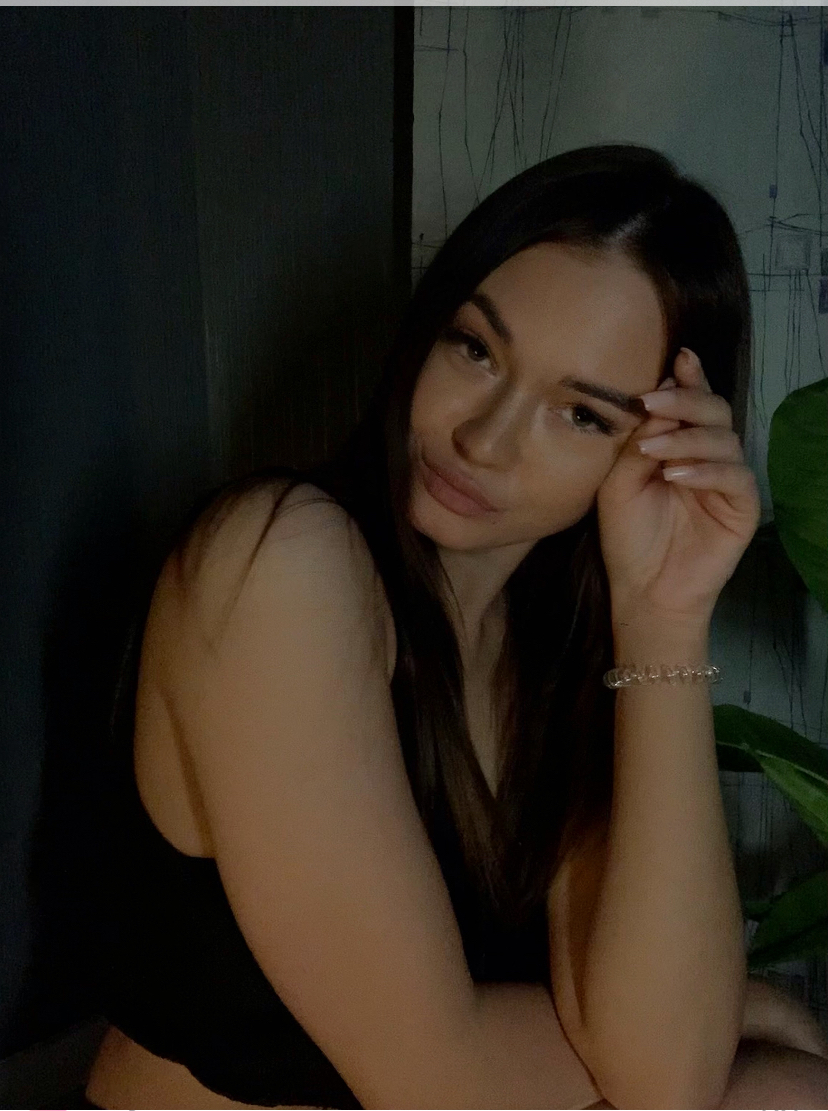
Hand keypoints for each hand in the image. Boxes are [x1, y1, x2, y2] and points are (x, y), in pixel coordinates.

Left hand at [597, 348, 760, 627]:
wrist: (644, 589)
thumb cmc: (629, 535)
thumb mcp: (619, 482)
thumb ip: (638, 442)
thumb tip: (656, 401)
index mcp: (680, 443)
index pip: (692, 402)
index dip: (689, 378)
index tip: (678, 357)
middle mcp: (709, 455)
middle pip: (714, 411)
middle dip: (685, 400)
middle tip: (653, 401)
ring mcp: (728, 480)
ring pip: (724, 439)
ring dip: (686, 439)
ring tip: (652, 451)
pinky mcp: (743, 507)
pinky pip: (734, 477)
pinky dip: (704, 471)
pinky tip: (676, 476)